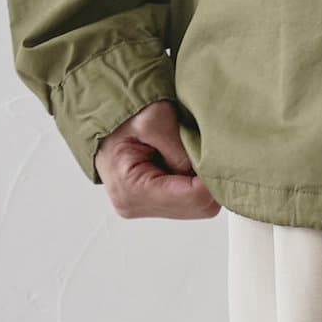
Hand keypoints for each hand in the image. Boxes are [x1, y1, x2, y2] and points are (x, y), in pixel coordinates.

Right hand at [94, 101, 220, 219]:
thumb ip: (182, 149)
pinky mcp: (151, 205)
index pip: (192, 198)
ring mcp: (143, 208)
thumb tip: (207, 171)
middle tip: (203, 152)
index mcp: (132, 188)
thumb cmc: (122, 114)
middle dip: (208, 182)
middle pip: (198, 208)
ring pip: (197, 207)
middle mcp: (135, 205)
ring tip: (186, 155)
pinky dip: (192, 184)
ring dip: (200, 183)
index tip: (220, 157)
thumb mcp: (156, 119)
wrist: (101, 116)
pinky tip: (181, 164)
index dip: (212, 179)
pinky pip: (187, 203)